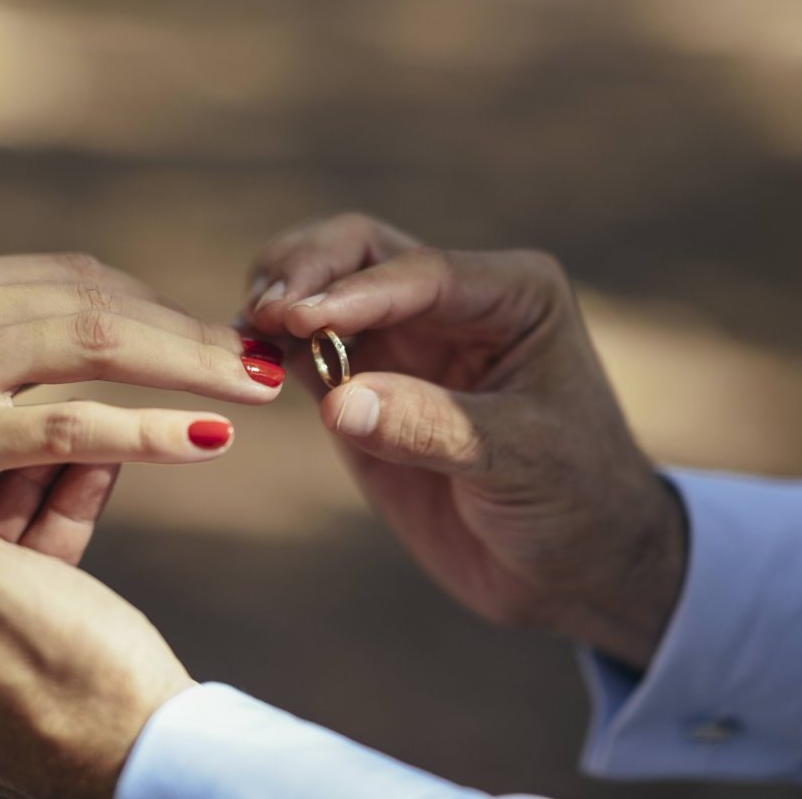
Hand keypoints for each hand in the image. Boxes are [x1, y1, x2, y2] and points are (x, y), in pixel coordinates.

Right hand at [0, 253, 284, 602]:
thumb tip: (101, 332)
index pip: (76, 276)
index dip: (158, 305)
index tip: (216, 334)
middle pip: (99, 299)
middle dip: (191, 330)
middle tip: (265, 357)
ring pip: (95, 345)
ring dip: (189, 366)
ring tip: (257, 388)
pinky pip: (70, 424)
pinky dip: (149, 429)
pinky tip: (207, 440)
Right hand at [244, 214, 684, 668]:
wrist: (572, 565)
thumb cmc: (575, 501)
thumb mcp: (521, 461)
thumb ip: (430, 427)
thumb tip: (339, 402)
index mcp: (511, 295)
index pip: (419, 272)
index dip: (354, 292)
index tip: (298, 317)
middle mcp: (451, 303)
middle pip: (359, 251)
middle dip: (306, 271)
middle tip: (265, 310)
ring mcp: (402, 341)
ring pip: (322, 288)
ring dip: (279, 299)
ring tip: (247, 331)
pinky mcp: (362, 385)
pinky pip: (304, 350)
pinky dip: (270, 347)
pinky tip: (244, 359)